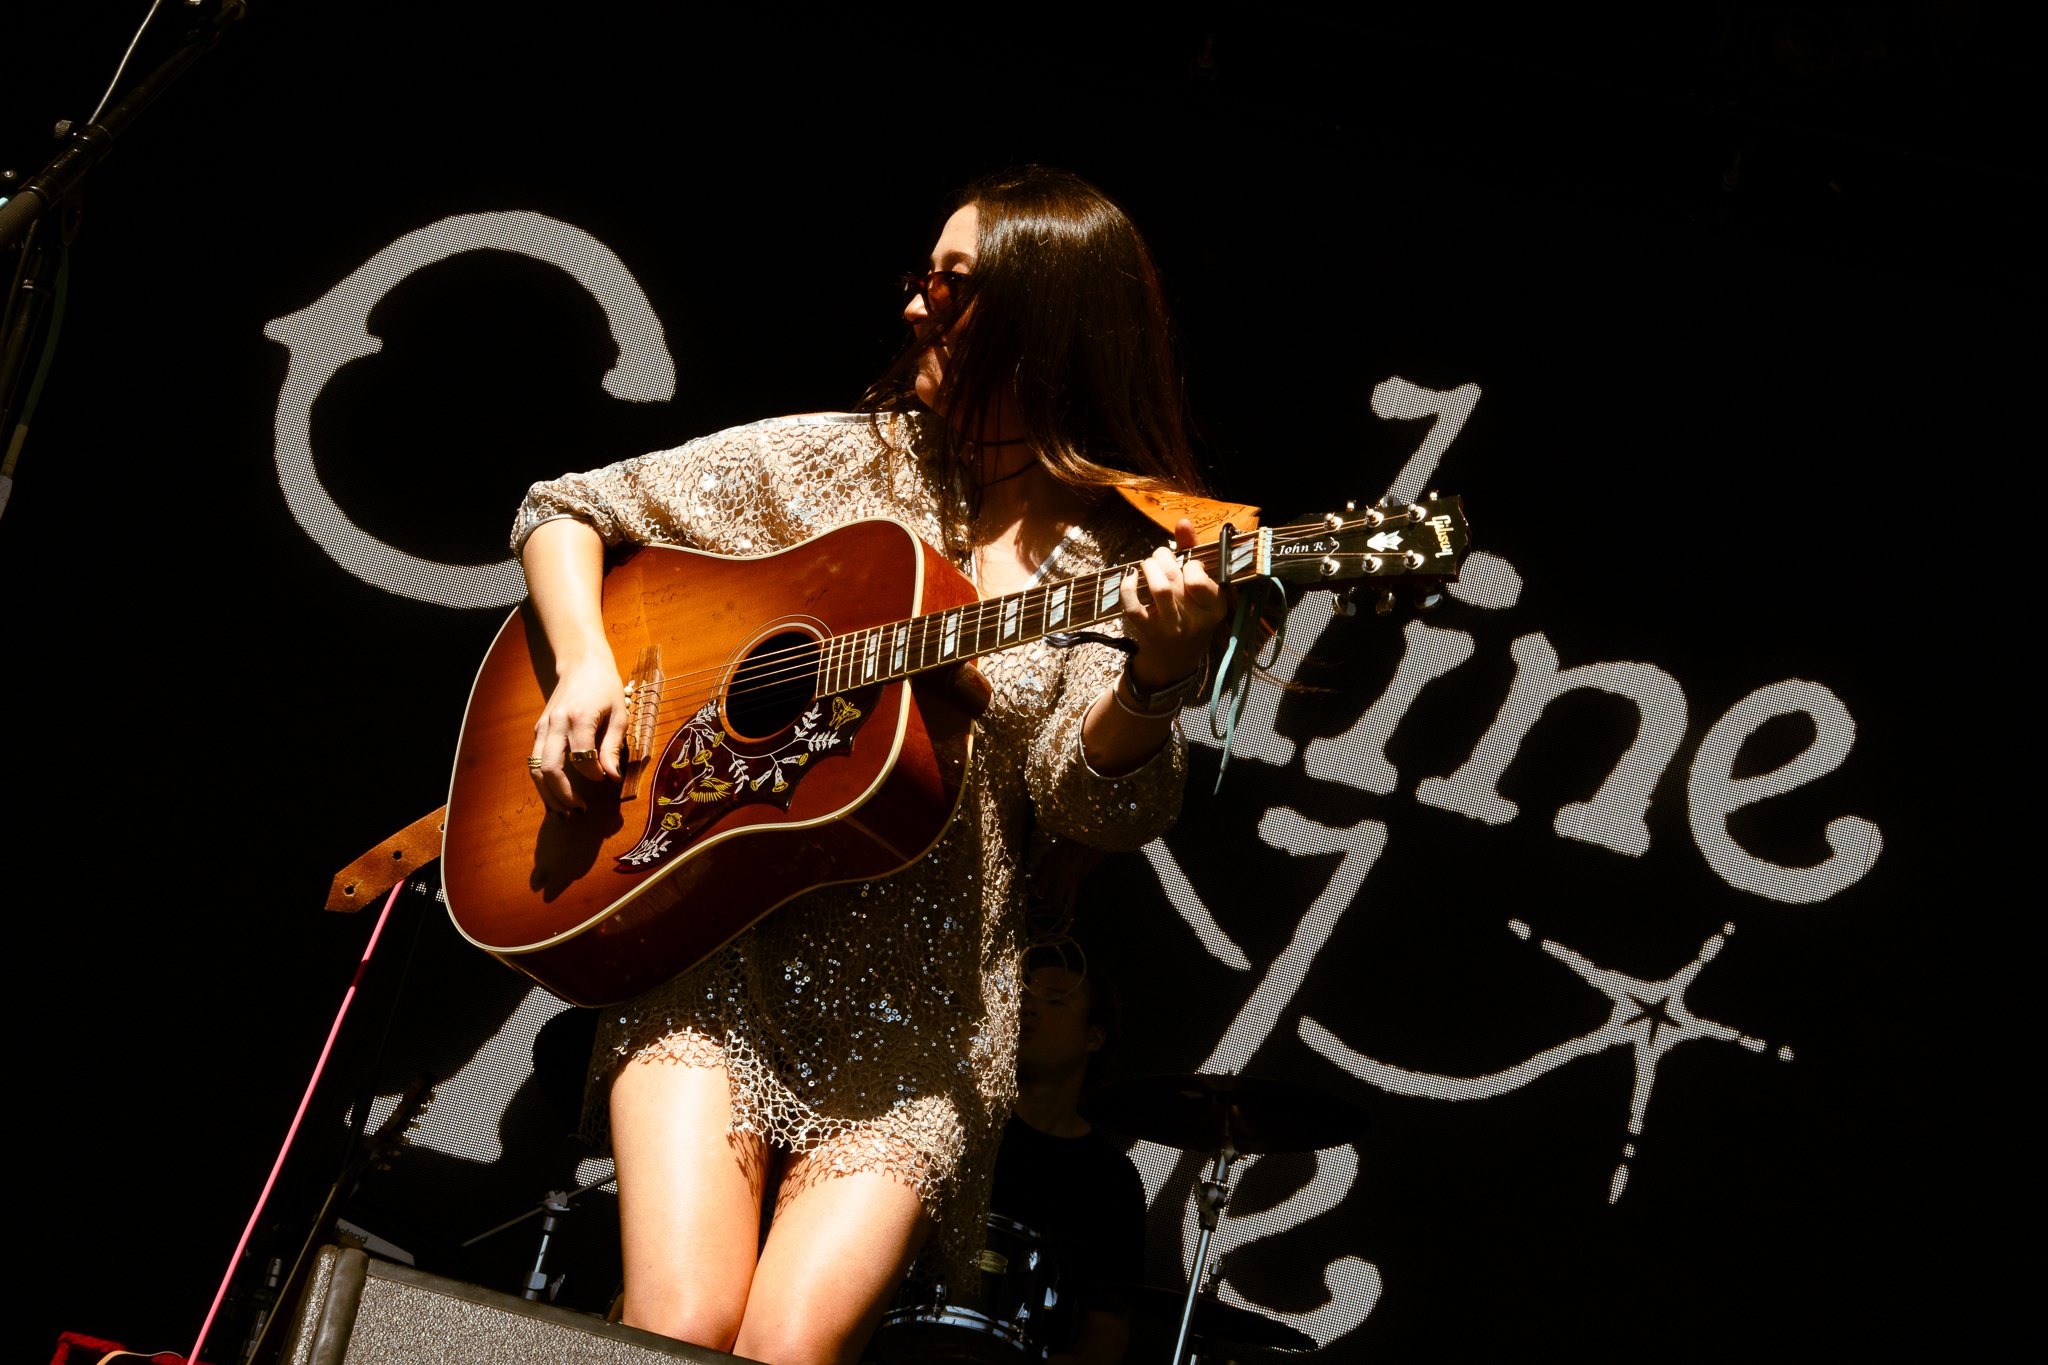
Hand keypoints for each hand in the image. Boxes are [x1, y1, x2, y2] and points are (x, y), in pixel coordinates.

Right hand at [528, 655, 626, 813]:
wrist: (582, 664)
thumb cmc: (605, 688)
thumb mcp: (619, 713)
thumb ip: (613, 746)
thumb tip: (612, 777)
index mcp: (578, 717)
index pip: (582, 757)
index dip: (593, 774)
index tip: (605, 778)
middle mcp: (556, 723)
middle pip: (550, 768)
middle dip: (563, 795)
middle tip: (579, 811)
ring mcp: (543, 727)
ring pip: (537, 768)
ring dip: (548, 794)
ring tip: (564, 812)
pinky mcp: (538, 730)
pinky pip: (536, 761)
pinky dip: (543, 782)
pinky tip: (556, 796)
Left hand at [1120, 517, 1226, 692]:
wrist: (1173, 660)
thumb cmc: (1188, 615)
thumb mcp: (1201, 590)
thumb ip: (1193, 553)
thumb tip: (1183, 522)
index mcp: (1213, 608)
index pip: (1199, 576)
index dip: (1189, 563)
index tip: (1186, 566)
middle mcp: (1194, 620)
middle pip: (1176, 576)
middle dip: (1163, 557)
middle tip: (1159, 559)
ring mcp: (1169, 627)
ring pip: (1159, 587)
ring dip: (1149, 566)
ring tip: (1148, 565)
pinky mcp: (1147, 631)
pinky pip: (1133, 605)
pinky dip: (1128, 585)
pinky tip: (1130, 575)